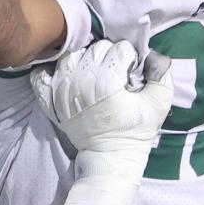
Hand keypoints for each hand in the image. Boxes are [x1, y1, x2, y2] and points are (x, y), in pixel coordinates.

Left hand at [32, 40, 172, 152]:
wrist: (110, 157)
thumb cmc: (136, 131)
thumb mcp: (159, 103)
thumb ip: (161, 72)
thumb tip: (150, 52)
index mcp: (107, 80)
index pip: (121, 48)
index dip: (130, 59)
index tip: (131, 75)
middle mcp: (80, 80)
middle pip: (96, 48)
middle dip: (109, 57)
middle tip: (115, 76)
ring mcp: (61, 88)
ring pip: (72, 54)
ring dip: (85, 60)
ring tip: (95, 76)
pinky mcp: (49, 99)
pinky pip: (42, 74)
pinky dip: (52, 71)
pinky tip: (69, 77)